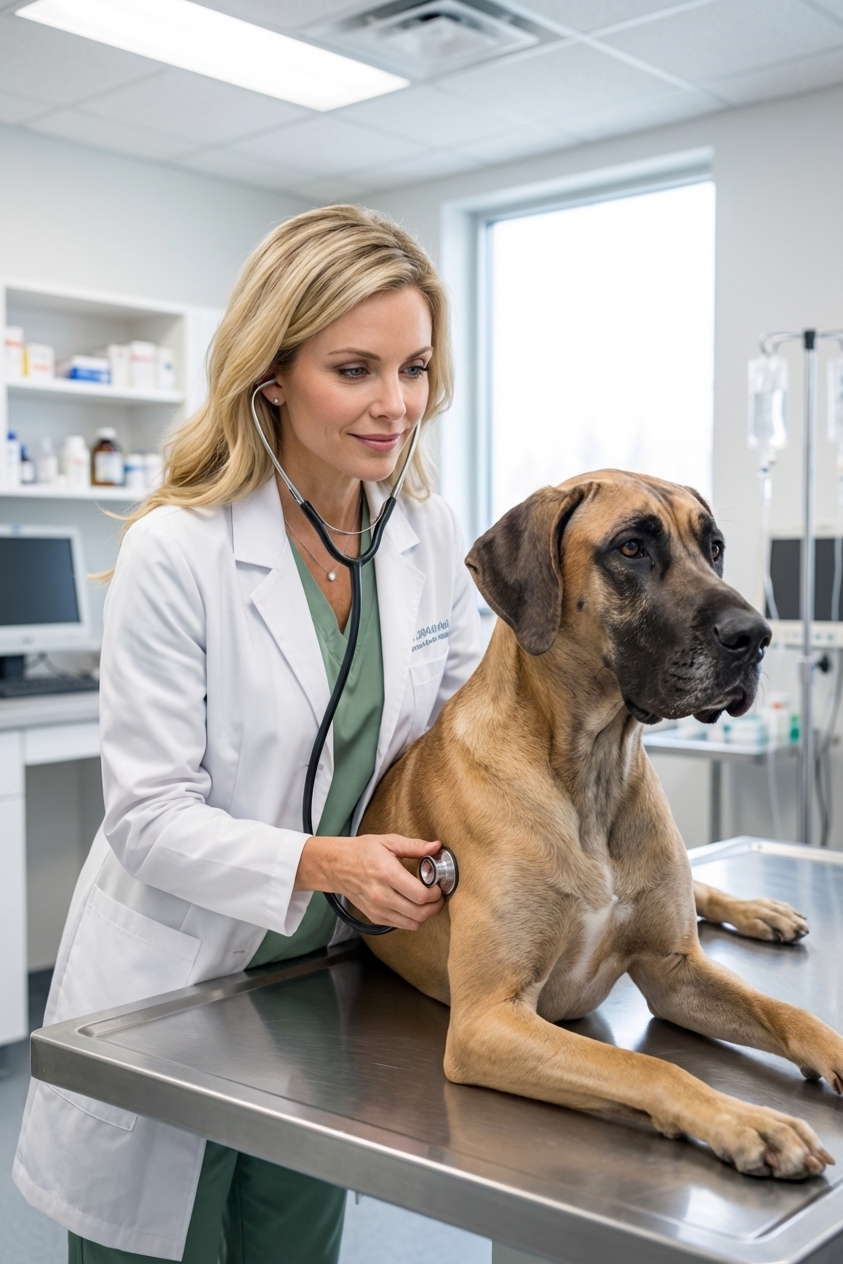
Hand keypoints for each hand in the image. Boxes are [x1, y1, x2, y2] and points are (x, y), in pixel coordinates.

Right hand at [295, 834, 444, 929]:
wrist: (336, 866)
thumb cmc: (361, 852)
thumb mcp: (388, 841)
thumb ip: (414, 846)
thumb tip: (436, 847)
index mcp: (387, 874)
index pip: (420, 895)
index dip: (436, 894)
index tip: (438, 886)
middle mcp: (381, 895)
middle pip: (419, 913)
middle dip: (435, 906)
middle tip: (438, 896)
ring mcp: (377, 909)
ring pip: (412, 924)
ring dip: (425, 915)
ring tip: (427, 902)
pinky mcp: (374, 917)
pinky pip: (401, 925)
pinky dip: (411, 918)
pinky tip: (412, 905)